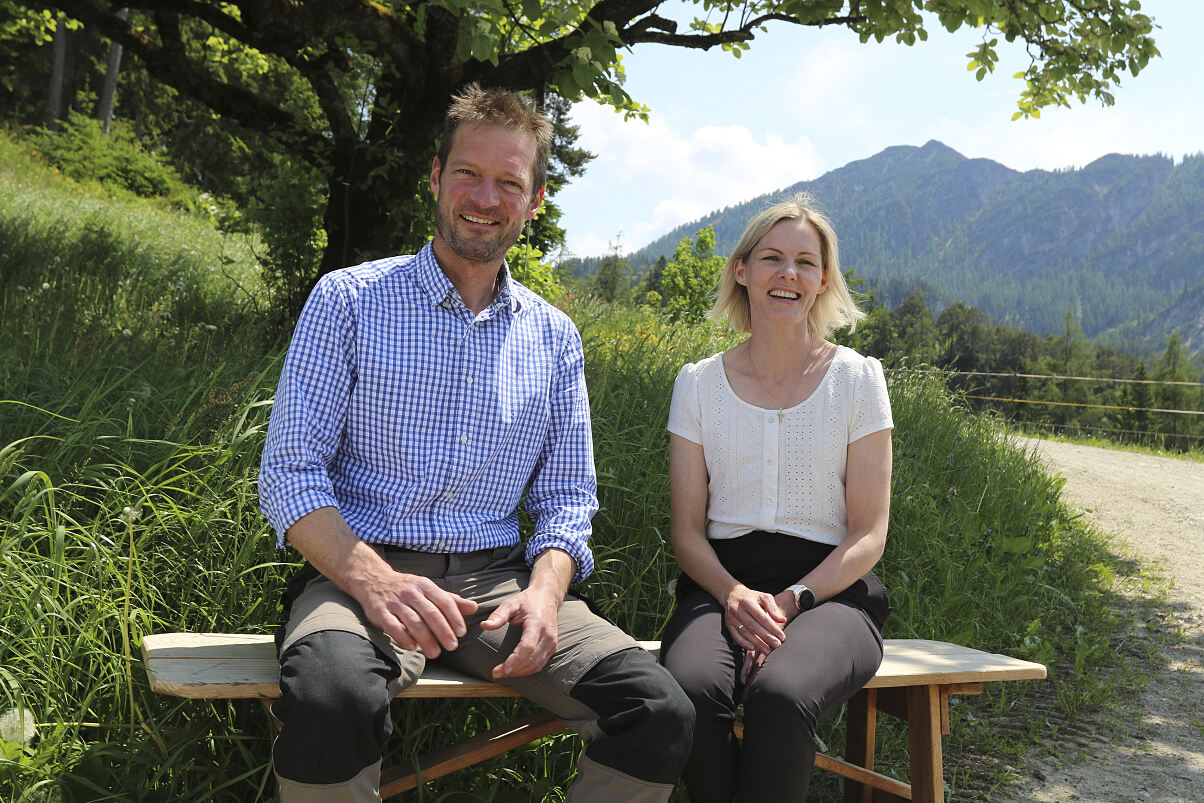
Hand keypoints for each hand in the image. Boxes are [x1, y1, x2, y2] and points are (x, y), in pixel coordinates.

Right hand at [358, 571, 477, 658]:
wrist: (374, 580)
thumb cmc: (407, 589)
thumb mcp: (428, 589)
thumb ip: (450, 600)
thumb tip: (474, 608)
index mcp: (425, 585)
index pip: (444, 601)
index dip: (454, 617)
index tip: (461, 633)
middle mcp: (411, 592)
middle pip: (430, 613)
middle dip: (443, 631)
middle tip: (452, 646)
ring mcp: (394, 602)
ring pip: (413, 621)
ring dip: (425, 639)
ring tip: (435, 653)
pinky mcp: (380, 612)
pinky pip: (392, 626)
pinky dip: (403, 637)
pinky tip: (412, 647)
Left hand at [480, 586, 560, 678]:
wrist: (547, 598)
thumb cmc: (527, 601)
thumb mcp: (511, 603)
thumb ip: (498, 615)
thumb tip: (484, 625)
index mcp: (537, 624)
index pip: (527, 646)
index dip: (515, 660)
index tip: (503, 669)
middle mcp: (548, 636)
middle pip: (531, 660)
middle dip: (514, 670)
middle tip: (496, 673)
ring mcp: (552, 643)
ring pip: (536, 665)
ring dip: (520, 672)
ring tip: (503, 673)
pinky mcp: (552, 648)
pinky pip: (540, 664)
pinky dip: (527, 670)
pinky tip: (515, 671)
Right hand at [724, 583, 787, 653]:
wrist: (732, 595)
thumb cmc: (751, 597)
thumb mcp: (763, 597)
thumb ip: (773, 608)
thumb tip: (783, 620)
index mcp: (748, 602)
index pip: (762, 617)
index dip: (772, 628)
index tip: (782, 636)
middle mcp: (738, 609)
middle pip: (753, 626)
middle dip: (766, 637)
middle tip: (777, 645)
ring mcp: (731, 617)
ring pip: (745, 632)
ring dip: (757, 643)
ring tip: (768, 650)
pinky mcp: (727, 624)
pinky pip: (735, 636)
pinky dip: (743, 643)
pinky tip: (752, 648)